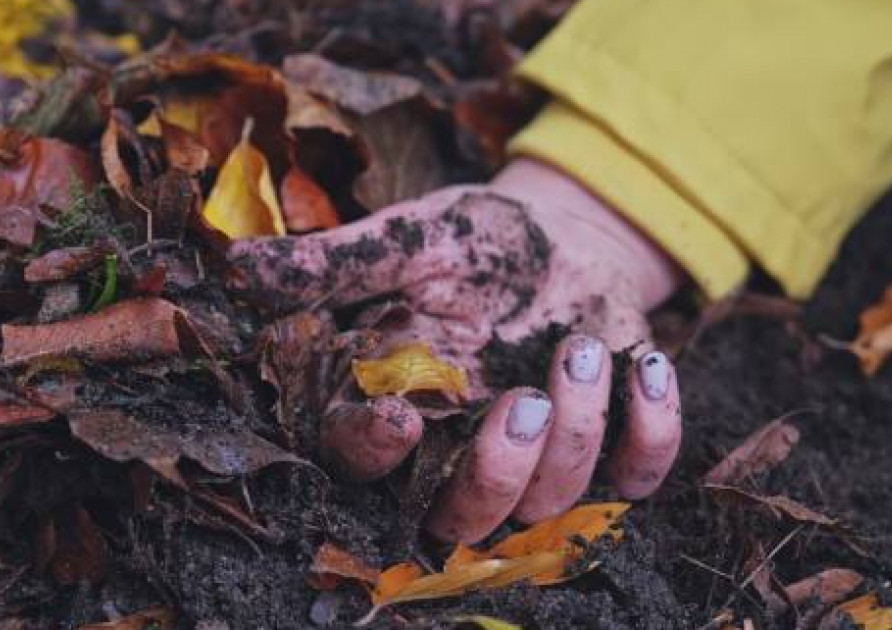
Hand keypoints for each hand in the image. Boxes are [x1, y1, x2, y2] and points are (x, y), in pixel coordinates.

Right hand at [229, 158, 684, 542]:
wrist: (562, 233)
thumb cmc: (475, 243)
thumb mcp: (410, 241)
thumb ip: (338, 263)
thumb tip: (238, 265)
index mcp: (402, 405)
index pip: (365, 467)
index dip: (375, 455)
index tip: (403, 413)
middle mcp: (466, 449)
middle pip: (462, 521)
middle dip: (496, 475)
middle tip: (525, 399)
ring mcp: (542, 456)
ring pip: (552, 503)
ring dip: (577, 432)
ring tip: (581, 343)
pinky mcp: (611, 442)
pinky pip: (637, 476)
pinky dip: (653, 433)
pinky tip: (647, 366)